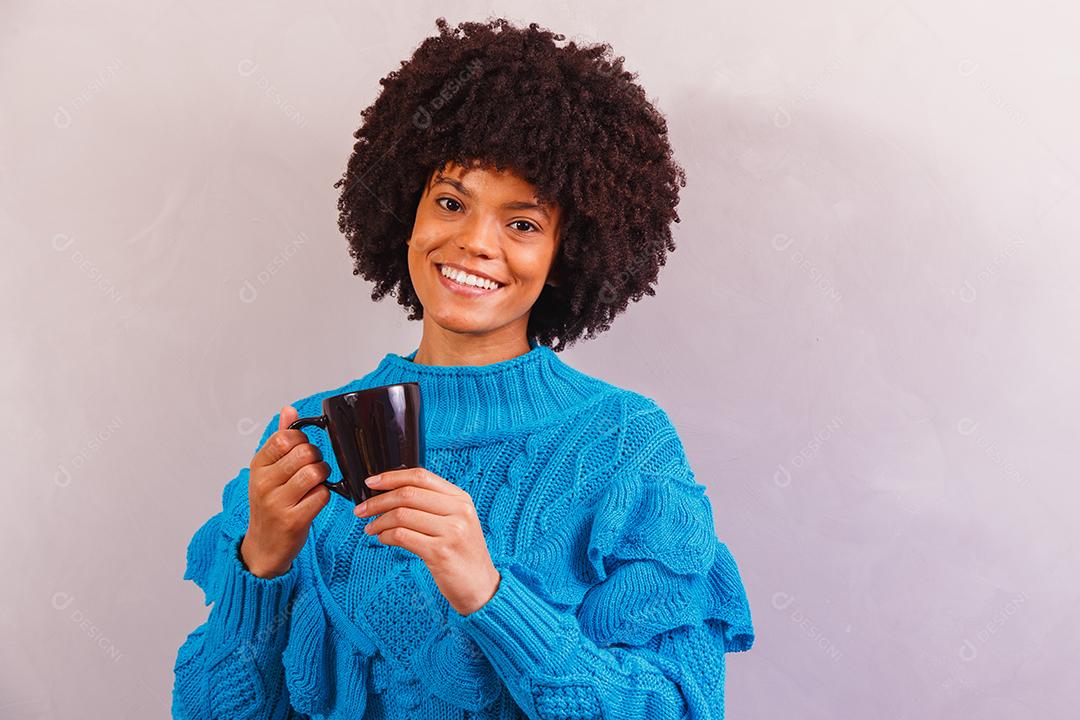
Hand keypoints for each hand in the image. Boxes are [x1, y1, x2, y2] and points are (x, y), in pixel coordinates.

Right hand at [240, 405, 331, 578]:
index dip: (301, 439)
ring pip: (314, 472)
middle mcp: (263, 483)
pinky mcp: (293, 520)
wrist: (264, 547)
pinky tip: (316, 499)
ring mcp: (277, 503)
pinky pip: (322, 495)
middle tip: (314, 466)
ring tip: (317, 481)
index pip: (284, 437)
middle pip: (303, 453)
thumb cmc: (270, 505)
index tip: (302, 449)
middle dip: (317, 457)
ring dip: (324, 475)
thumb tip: (289, 409)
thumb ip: (279, 439)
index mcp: (258, 466)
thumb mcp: (267, 471)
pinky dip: (325, 495)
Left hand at [354, 468, 500, 615]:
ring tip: (371, 528)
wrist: (482, 588)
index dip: (391, 477)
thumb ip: (434, 506)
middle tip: (362, 510)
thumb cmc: (463, 555)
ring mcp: (451, 531)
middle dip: (378, 501)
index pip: (421, 476)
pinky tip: (383, 540)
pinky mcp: (440, 552)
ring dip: (379, 521)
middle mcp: (458, 511)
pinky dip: (386, 536)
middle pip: (408, 494)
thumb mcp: (458, 522)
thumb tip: (394, 495)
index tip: (371, 483)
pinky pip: (402, 536)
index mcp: (461, 499)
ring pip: (401, 515)